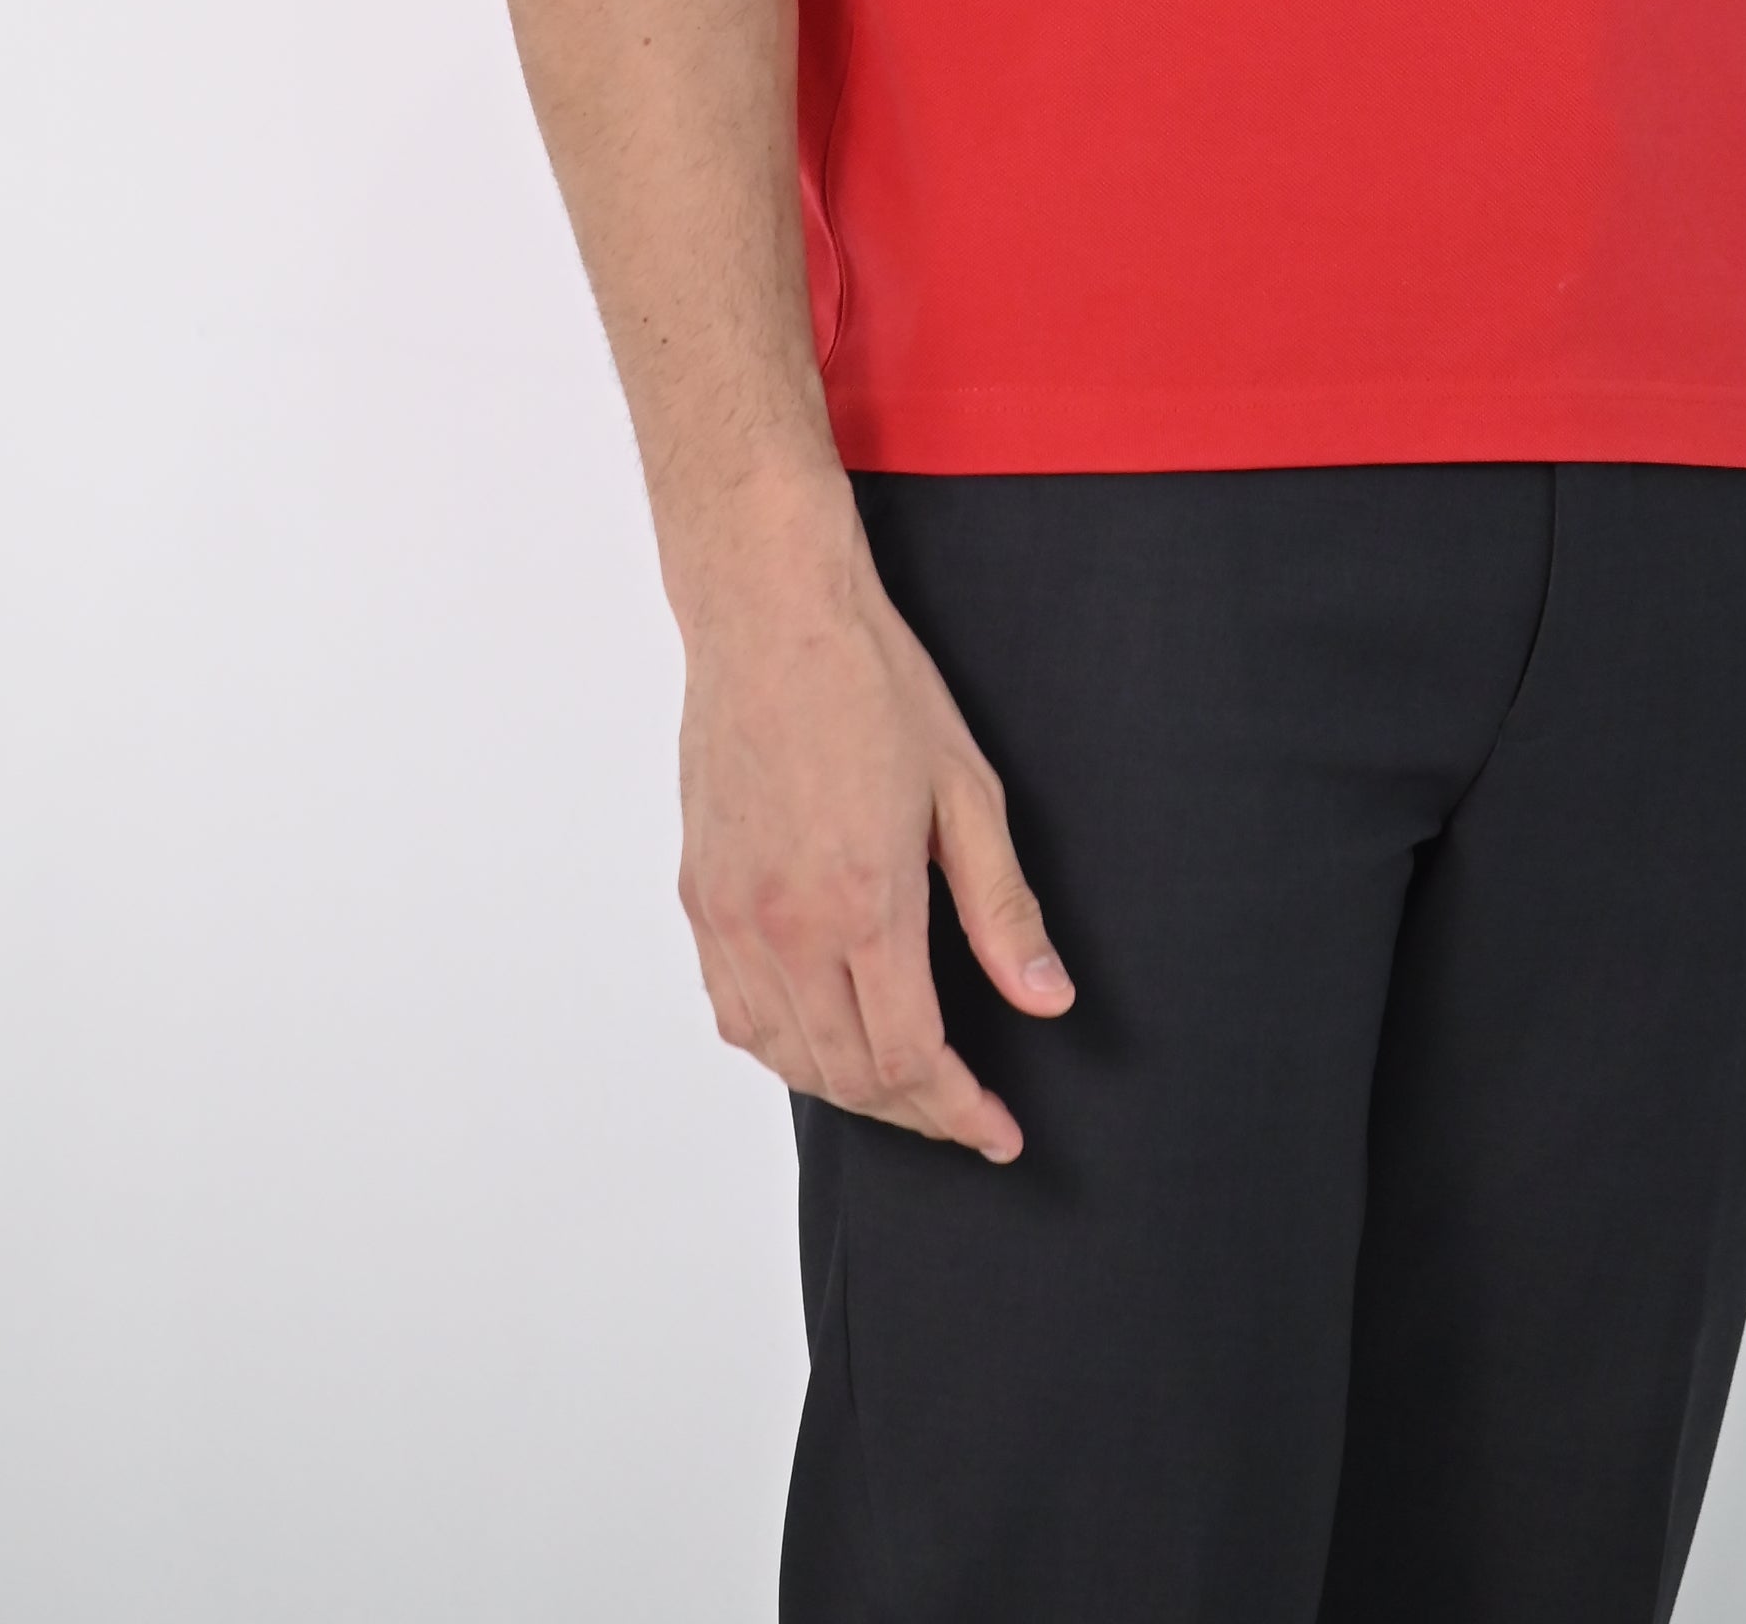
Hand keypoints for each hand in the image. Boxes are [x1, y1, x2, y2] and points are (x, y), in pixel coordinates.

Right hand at [675, 507, 1073, 1162]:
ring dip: (848, 1089)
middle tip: (965, 1111)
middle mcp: (785, 927)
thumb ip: (1003, 908)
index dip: (959, 1111)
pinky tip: (821, 1038)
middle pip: (848, 1075)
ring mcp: (730, 916)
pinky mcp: (699, 896)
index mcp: (862, 903)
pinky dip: (782, 1048)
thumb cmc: (872, 684)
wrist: (769, 615)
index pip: (910, 1060)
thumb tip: (1047, 999)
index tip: (997, 1131)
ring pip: (784, 1056)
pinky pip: (734, 1012)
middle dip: (915, 1110)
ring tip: (904, 1085)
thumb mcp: (966, 789)